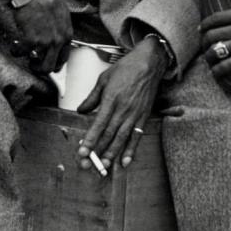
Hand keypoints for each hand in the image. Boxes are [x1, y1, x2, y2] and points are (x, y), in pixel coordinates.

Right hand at [0, 0, 71, 73]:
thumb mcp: (62, 15)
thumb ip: (60, 29)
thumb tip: (55, 39)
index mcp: (67, 35)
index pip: (63, 59)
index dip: (54, 64)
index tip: (47, 63)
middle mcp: (57, 41)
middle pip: (49, 67)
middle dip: (39, 68)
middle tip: (32, 63)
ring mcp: (44, 42)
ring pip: (35, 64)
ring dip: (27, 59)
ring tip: (22, 51)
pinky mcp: (30, 39)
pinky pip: (20, 52)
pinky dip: (15, 50)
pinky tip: (14, 45)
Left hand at [76, 37, 166, 170]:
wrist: (148, 63)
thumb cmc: (125, 69)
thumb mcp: (103, 79)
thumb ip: (92, 97)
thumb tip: (81, 110)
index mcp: (111, 99)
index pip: (98, 124)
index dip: (90, 140)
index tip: (82, 152)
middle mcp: (123, 109)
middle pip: (109, 135)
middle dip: (98, 151)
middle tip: (88, 165)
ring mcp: (134, 114)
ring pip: (122, 138)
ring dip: (112, 154)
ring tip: (104, 166)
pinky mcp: (143, 116)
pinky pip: (136, 136)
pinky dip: (131, 150)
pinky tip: (126, 161)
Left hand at [201, 0, 230, 77]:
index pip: (215, 18)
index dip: (204, 26)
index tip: (200, 31)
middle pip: (212, 35)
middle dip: (204, 43)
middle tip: (204, 49)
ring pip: (216, 50)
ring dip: (209, 57)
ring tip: (209, 62)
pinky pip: (228, 65)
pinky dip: (219, 71)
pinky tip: (217, 74)